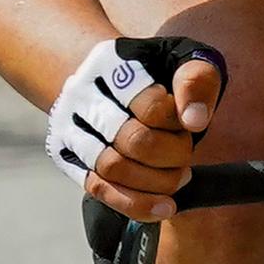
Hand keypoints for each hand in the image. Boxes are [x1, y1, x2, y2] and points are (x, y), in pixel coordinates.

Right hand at [46, 36, 227, 218]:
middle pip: (132, 140)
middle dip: (172, 157)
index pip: (152, 107)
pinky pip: (98, 188)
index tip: (192, 125)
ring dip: (155, 184)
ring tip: (179, 179)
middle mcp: (83, 94)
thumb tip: (195, 120)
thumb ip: (196, 80)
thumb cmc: (153, 70)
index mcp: (113, 64)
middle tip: (187, 157)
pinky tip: (162, 206)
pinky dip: (134, 203)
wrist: (104, 77)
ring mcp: (70, 127)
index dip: (179, 125)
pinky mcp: (67, 156)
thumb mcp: (181, 57)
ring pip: (111, 168)